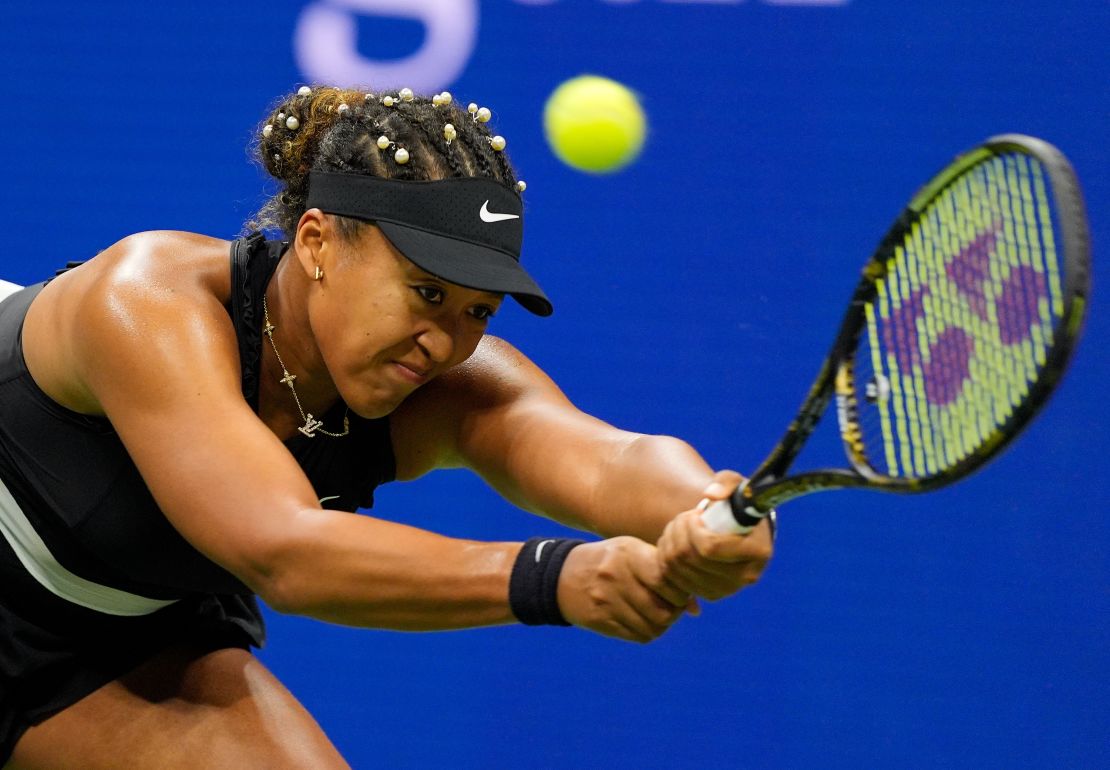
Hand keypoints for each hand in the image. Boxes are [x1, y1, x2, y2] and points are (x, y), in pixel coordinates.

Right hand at [557, 537, 694, 643]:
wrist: (562, 576)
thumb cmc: (609, 561)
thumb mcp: (631, 552)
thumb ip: (662, 571)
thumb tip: (695, 608)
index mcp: (627, 554)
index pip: (665, 579)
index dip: (680, 590)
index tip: (681, 590)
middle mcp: (616, 577)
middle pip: (662, 610)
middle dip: (674, 611)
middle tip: (673, 606)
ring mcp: (606, 601)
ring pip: (652, 627)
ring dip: (663, 624)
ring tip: (659, 613)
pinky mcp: (600, 621)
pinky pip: (637, 635)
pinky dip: (647, 631)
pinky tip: (644, 620)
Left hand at [657, 470, 773, 603]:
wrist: (737, 528)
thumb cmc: (737, 504)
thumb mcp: (737, 485)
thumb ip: (726, 482)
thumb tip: (711, 494)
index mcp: (758, 550)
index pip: (710, 547)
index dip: (693, 529)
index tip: (694, 514)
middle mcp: (746, 576)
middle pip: (691, 559)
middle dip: (679, 532)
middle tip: (682, 518)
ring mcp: (727, 589)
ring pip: (678, 569)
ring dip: (670, 543)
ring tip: (678, 528)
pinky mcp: (710, 595)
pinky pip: (674, 580)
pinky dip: (667, 560)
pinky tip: (674, 544)